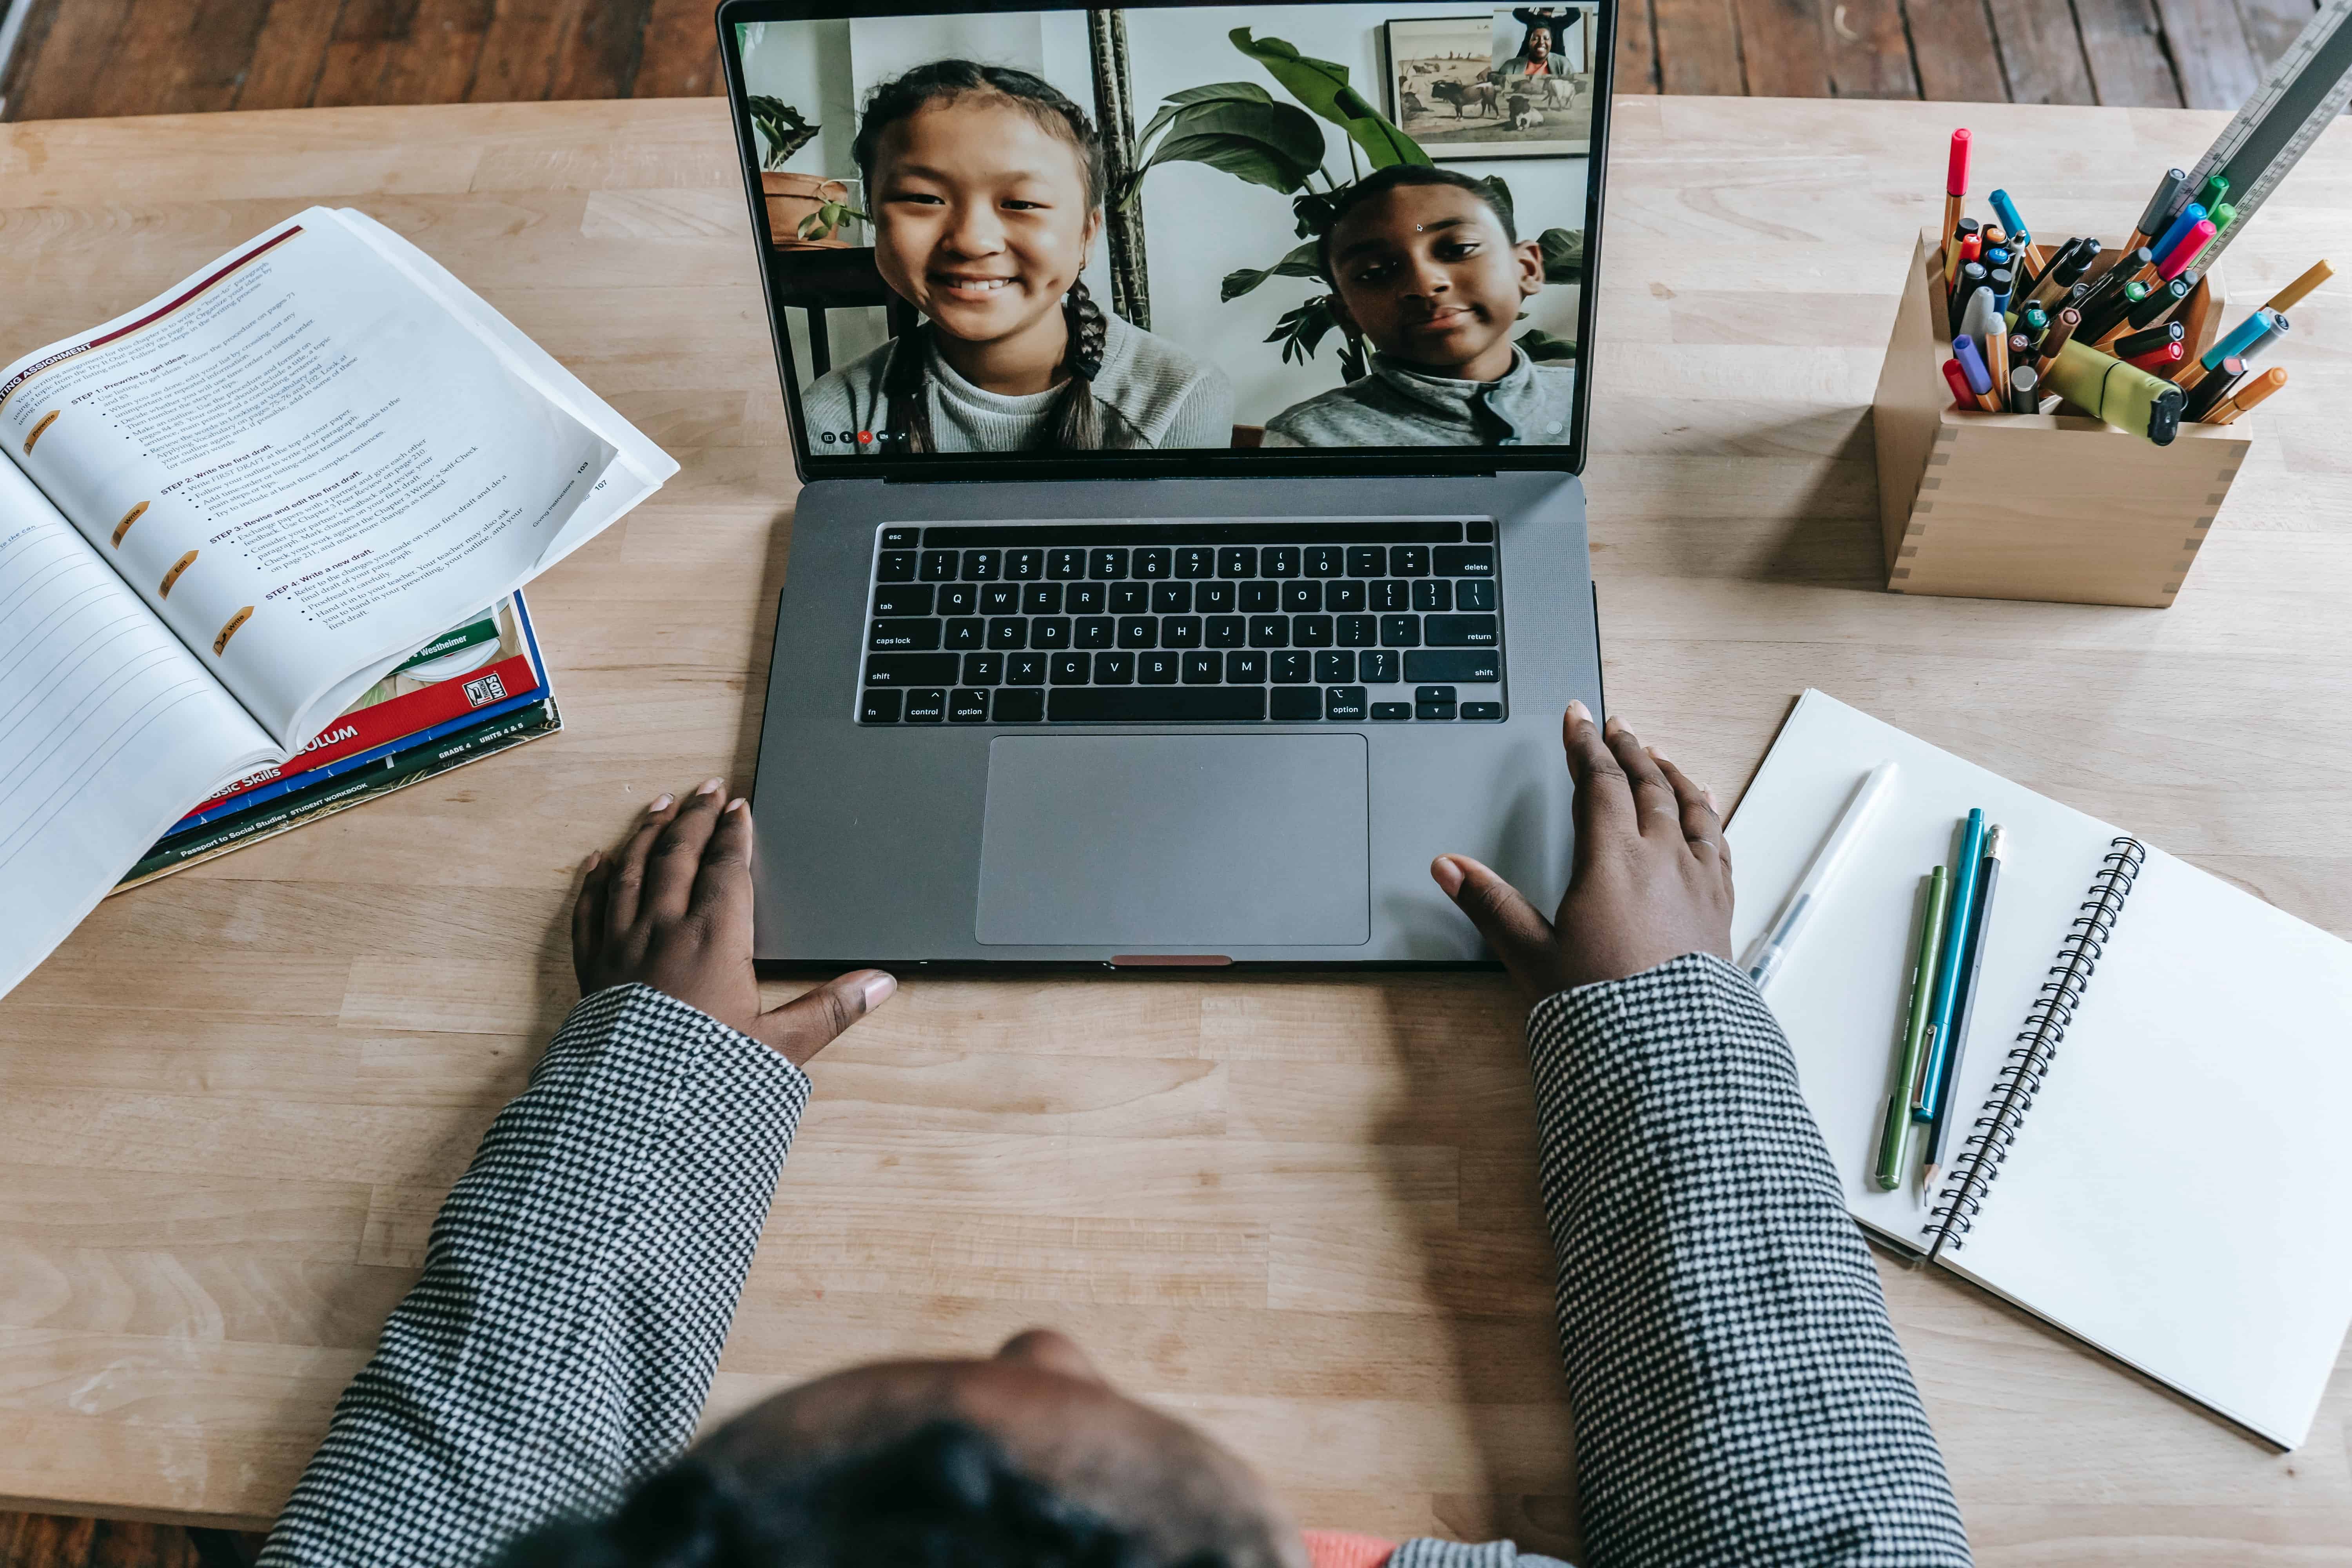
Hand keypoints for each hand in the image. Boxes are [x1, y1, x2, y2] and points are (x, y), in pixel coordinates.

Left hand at [572, 779, 894, 1065]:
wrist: (631, 1113)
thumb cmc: (704, 1079)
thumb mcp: (781, 1048)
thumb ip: (831, 1010)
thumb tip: (880, 984)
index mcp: (714, 939)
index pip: (726, 869)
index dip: (734, 834)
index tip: (739, 809)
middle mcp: (664, 930)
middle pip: (677, 856)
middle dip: (693, 818)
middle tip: (705, 790)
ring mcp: (621, 946)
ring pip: (631, 871)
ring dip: (647, 834)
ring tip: (659, 807)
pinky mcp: (592, 970)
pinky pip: (589, 910)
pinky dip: (595, 879)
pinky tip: (599, 861)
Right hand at [1432, 701, 1733, 1000]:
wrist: (1670, 1051)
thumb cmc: (1604, 1007)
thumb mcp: (1532, 954)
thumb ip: (1490, 904)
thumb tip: (1448, 867)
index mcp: (1612, 860)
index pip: (1598, 782)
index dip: (1584, 744)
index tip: (1577, 717)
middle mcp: (1662, 858)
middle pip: (1646, 783)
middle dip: (1627, 749)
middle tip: (1615, 726)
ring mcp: (1698, 879)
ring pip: (1689, 806)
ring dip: (1670, 773)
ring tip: (1658, 757)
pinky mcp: (1720, 904)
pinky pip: (1718, 841)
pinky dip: (1708, 813)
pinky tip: (1704, 811)